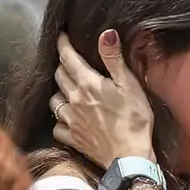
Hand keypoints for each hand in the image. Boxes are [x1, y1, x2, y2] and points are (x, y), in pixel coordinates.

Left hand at [52, 30, 155, 166]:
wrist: (129, 156)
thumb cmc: (134, 119)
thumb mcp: (129, 85)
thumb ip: (114, 59)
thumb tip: (106, 33)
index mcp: (88, 84)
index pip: (68, 58)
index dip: (62, 44)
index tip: (61, 35)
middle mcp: (74, 100)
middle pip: (59, 76)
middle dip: (62, 65)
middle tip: (70, 62)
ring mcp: (71, 120)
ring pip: (54, 100)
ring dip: (59, 92)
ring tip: (67, 90)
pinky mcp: (72, 138)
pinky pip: (56, 126)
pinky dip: (59, 120)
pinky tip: (67, 119)